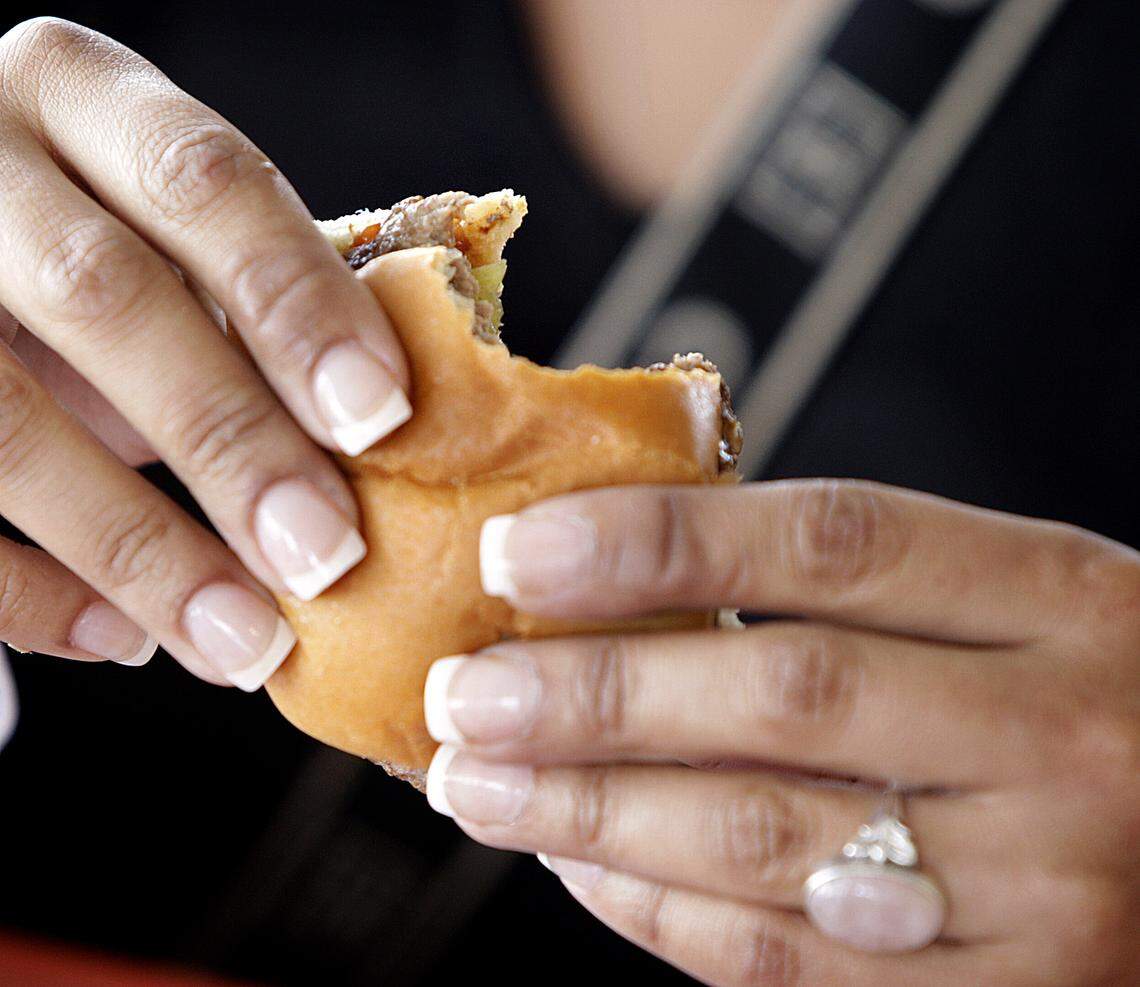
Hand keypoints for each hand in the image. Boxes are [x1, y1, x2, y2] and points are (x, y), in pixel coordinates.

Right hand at [0, 19, 409, 687]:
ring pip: (2, 420)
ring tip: (244, 640)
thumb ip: (250, 300)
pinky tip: (121, 638)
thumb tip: (385, 435)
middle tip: (326, 556)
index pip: (204, 182)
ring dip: (138, 549)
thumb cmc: (102, 237)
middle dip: (230, 442)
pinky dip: (29, 591)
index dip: (298, 302)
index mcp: (80, 95)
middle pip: (106, 299)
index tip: (380, 418)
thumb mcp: (167, 236)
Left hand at [423, 480, 1139, 984]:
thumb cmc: (1101, 690)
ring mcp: (1035, 885)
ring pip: (766, 844)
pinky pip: (791, 965)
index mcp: (1061, 599)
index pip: (833, 543)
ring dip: (593, 813)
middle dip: (595, 696)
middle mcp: (1054, 737)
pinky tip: (580, 869)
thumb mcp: (1023, 600)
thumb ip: (862, 587)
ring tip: (479, 783)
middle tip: (468, 690)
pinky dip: (661, 915)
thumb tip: (640, 574)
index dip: (661, 542)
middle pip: (784, 699)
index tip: (525, 550)